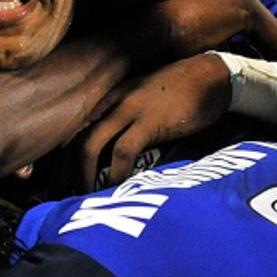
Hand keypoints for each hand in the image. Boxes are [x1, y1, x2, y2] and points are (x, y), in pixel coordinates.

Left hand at [75, 54, 229, 189]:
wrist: (213, 76)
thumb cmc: (182, 93)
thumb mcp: (143, 102)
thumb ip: (124, 122)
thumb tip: (111, 155)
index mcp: (107, 99)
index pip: (72, 131)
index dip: (63, 160)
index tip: (62, 183)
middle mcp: (110, 103)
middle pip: (73, 141)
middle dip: (66, 174)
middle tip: (66, 198)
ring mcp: (127, 111)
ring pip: (89, 147)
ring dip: (85, 178)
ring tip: (85, 199)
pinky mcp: (148, 122)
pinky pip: (122, 152)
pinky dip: (115, 175)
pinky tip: (115, 190)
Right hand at [142, 0, 276, 67]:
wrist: (147, 37)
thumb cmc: (160, 52)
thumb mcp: (195, 55)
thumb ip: (214, 58)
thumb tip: (225, 81)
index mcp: (218, 2)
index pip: (249, 33)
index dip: (264, 56)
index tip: (276, 78)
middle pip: (264, 32)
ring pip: (271, 33)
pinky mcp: (242, 4)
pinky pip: (271, 34)